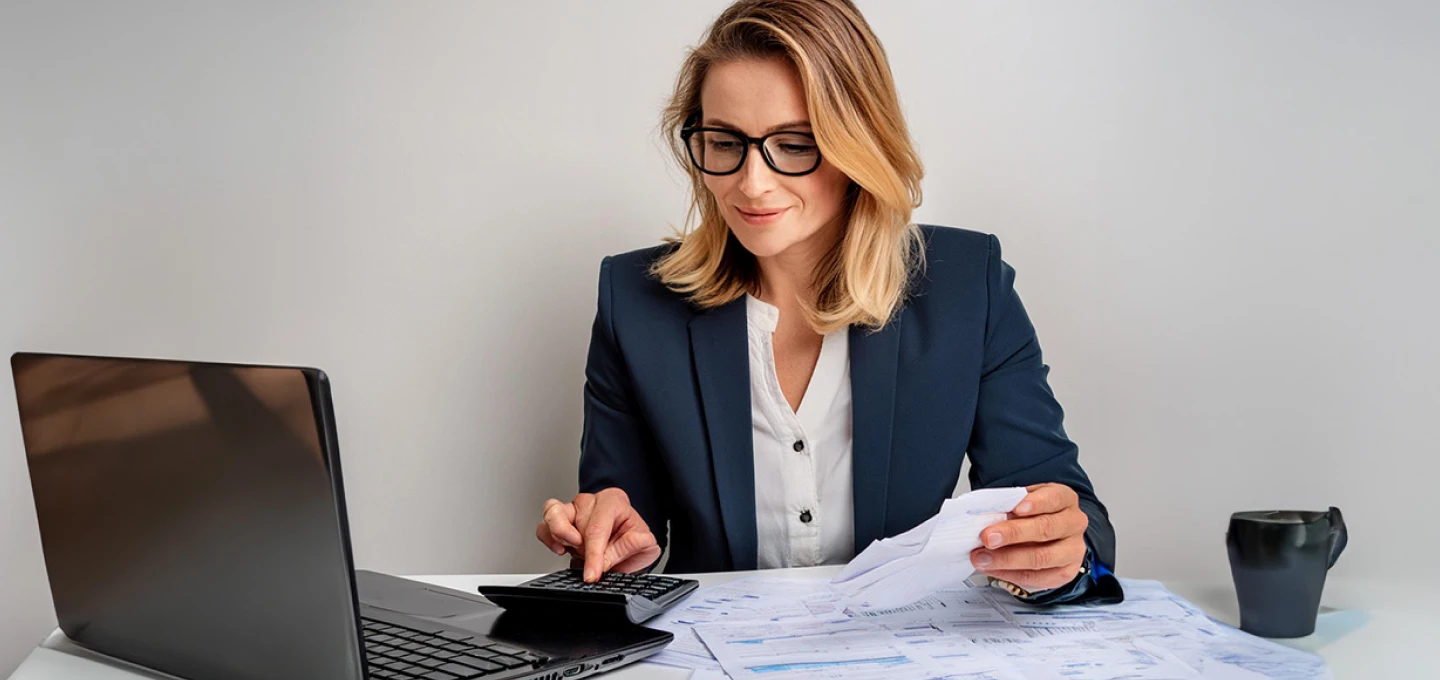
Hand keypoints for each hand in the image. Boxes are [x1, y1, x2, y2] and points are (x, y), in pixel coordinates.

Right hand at [535, 487, 660, 581]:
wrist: (626, 545)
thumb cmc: (634, 539)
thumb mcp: (646, 545)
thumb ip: (635, 544)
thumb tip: (622, 547)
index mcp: (614, 501)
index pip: (598, 527)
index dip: (594, 554)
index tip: (592, 574)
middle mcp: (591, 501)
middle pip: (577, 523)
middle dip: (583, 548)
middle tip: (593, 563)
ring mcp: (572, 509)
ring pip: (553, 514)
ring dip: (560, 535)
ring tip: (572, 550)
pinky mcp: (558, 521)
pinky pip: (543, 526)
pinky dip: (547, 538)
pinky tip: (559, 549)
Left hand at [970, 483, 1088, 591]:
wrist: (1050, 535)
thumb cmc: (1033, 514)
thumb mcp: (1023, 501)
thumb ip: (1008, 506)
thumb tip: (984, 517)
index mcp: (1065, 499)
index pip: (1054, 498)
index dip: (1036, 503)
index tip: (1015, 509)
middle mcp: (1074, 523)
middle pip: (1046, 528)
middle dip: (1013, 533)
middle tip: (988, 537)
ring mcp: (1073, 549)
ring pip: (1042, 556)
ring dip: (1007, 559)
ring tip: (982, 558)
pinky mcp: (1066, 572)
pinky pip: (1038, 577)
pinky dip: (1011, 574)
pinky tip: (993, 569)